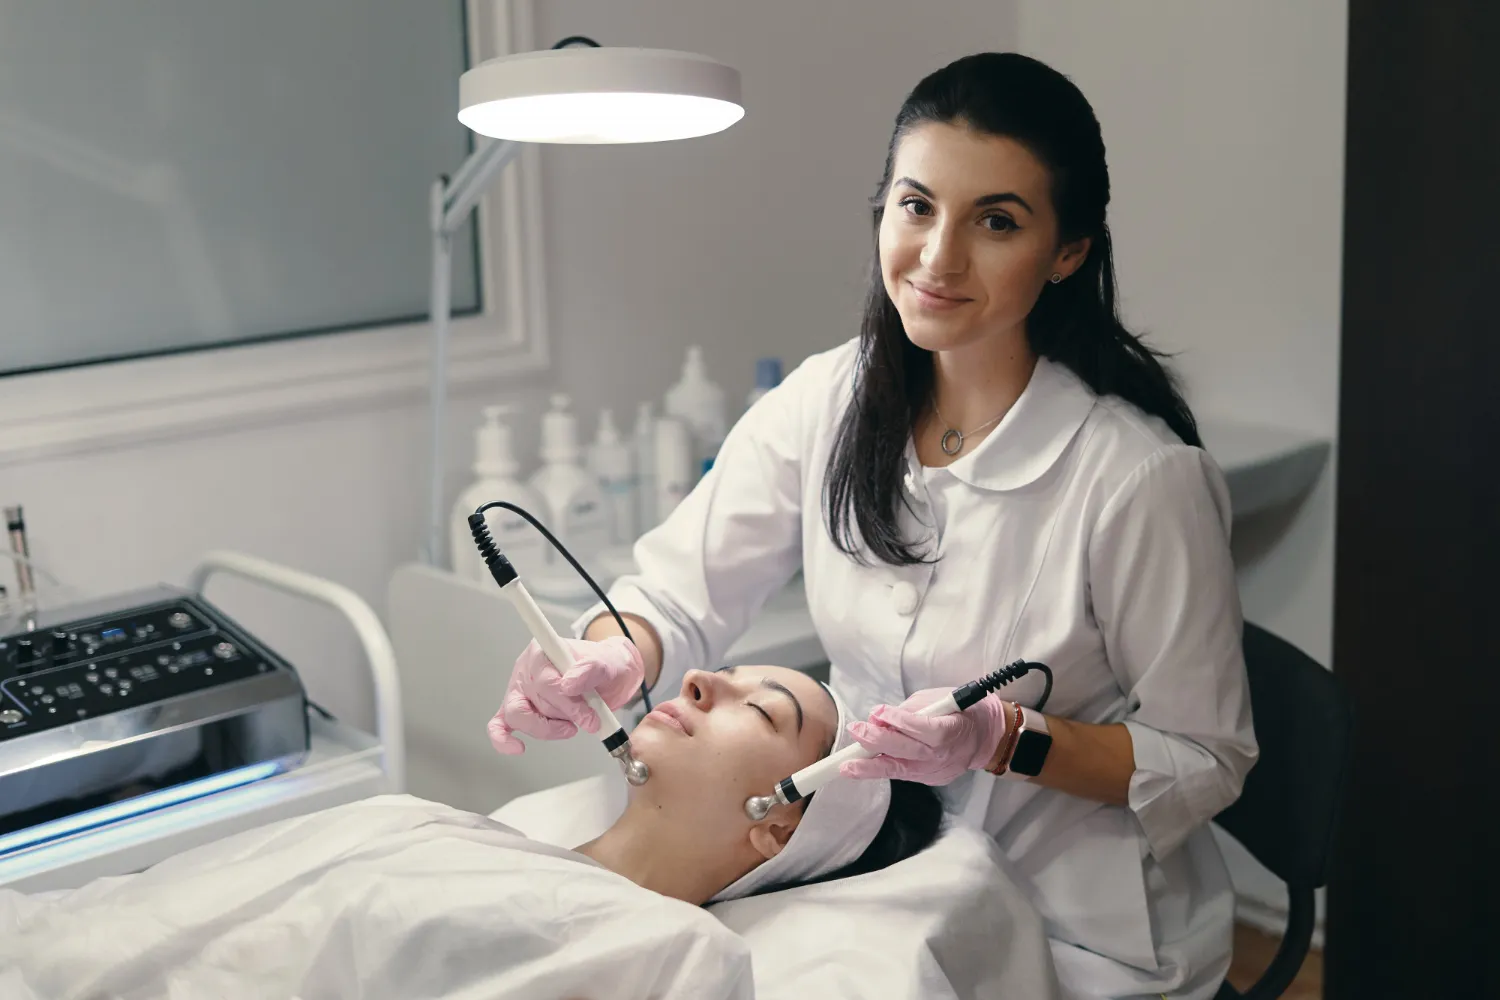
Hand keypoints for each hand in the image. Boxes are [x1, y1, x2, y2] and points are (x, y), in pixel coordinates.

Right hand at [487, 636, 644, 754]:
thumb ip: (591, 669)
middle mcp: (526, 669)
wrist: (608, 677)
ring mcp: (519, 691)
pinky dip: (502, 739)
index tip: (590, 711)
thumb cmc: (604, 666)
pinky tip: (517, 748)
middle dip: (565, 714)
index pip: (546, 681)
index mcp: (543, 651)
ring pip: (518, 716)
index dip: (567, 701)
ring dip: (547, 728)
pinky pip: (498, 725)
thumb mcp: (607, 662)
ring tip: (570, 727)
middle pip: (534, 700)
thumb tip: (570, 683)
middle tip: (590, 720)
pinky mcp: (518, 711)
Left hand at [840, 688, 1010, 784]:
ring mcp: (936, 770)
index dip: (900, 721)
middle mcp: (943, 755)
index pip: (923, 729)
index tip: (879, 712)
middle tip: (856, 731)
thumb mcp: (941, 699)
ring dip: (871, 767)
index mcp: (951, 730)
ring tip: (847, 766)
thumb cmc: (962, 712)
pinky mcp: (930, 779)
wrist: (986, 738)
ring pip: (900, 770)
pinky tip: (862, 768)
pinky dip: (882, 769)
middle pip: (907, 751)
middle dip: (877, 741)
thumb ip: (911, 709)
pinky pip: (903, 773)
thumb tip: (881, 716)